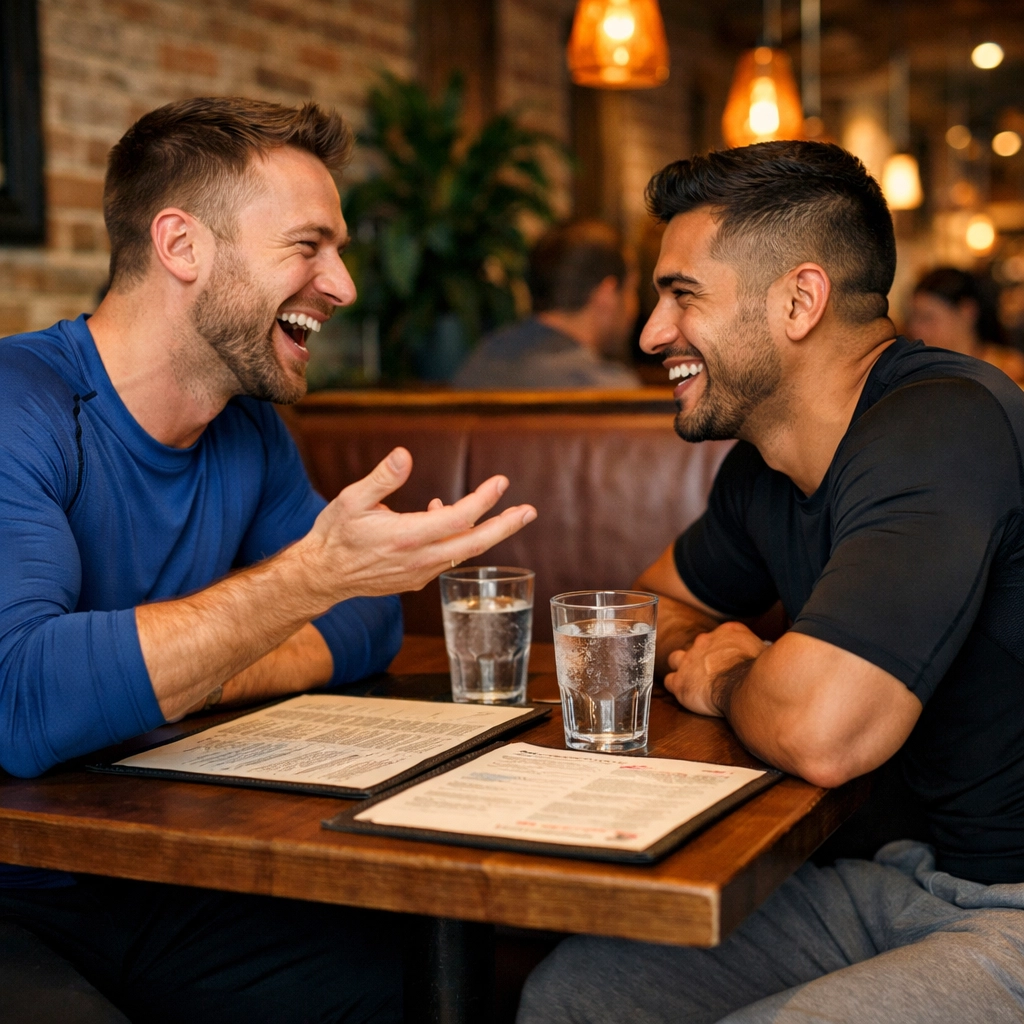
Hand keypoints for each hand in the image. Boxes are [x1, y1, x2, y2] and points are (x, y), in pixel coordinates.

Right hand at [296, 447, 536, 604]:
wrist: (322, 576)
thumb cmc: (335, 534)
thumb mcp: (351, 499)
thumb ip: (382, 478)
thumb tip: (405, 454)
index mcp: (405, 537)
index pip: (457, 519)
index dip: (483, 501)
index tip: (501, 482)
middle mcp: (418, 559)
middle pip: (474, 544)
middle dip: (505, 526)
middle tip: (529, 511)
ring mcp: (420, 573)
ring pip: (464, 553)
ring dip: (485, 532)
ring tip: (505, 511)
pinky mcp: (417, 579)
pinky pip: (447, 558)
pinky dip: (457, 539)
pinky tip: (444, 514)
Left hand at [664, 621, 766, 716]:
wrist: (745, 688)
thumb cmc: (759, 672)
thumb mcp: (766, 652)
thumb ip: (760, 649)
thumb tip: (769, 655)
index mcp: (728, 632)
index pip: (722, 634)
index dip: (724, 648)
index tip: (729, 659)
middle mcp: (705, 641)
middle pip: (699, 645)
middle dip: (702, 657)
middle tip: (712, 673)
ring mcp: (689, 660)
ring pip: (675, 659)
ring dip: (682, 668)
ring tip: (692, 680)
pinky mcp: (680, 681)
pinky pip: (670, 681)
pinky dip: (676, 687)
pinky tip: (685, 694)